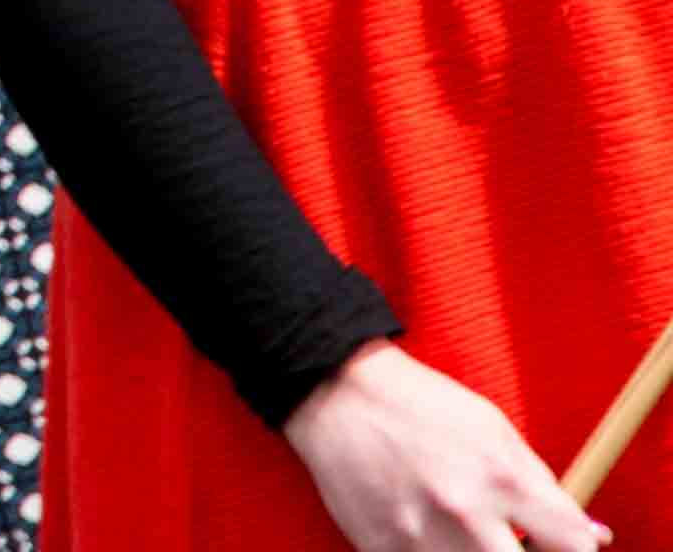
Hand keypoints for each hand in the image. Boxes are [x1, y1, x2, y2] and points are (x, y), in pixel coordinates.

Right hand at [284, 342, 602, 550]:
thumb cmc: (420, 403)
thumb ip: (543, 484)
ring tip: (463, 531)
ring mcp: (420, 537)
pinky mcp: (381, 549)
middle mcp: (466, 513)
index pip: (572, 548)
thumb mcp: (493, 429)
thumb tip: (593, 535)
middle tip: (509, 541)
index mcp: (503, 478)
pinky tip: (427, 529)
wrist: (333, 391)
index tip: (556, 546)